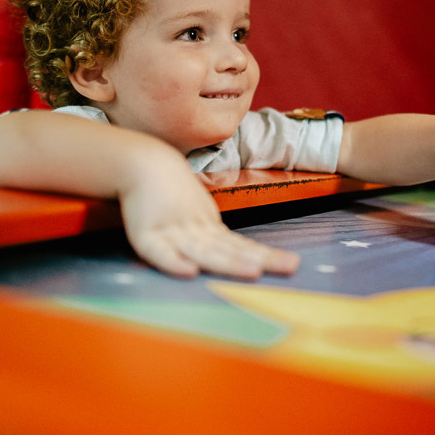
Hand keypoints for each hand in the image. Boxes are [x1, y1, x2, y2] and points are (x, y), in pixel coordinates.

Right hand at [119, 154, 299, 278]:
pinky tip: (190, 271)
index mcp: (209, 226)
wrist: (144, 162)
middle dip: (261, 259)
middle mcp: (197, 229)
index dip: (264, 255)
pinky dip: (173, 262)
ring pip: (205, 252)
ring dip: (229, 263)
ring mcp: (174, 231)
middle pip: (231, 249)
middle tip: (290, 266)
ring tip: (253, 272)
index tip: (290, 263)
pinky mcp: (147, 236)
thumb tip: (236, 250)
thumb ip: (211, 234)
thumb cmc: (170, 189)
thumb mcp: (195, 212)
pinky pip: (159, 253)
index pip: (240, 245)